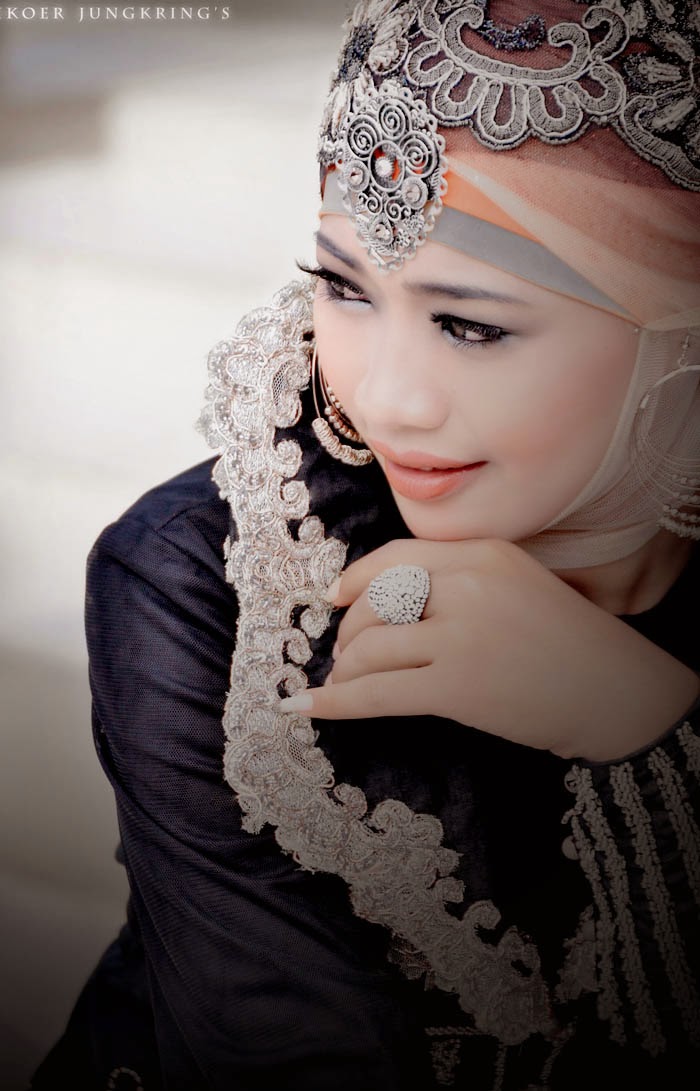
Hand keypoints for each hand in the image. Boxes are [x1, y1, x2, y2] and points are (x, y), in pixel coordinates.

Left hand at [279, 538, 698, 761]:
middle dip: (349, 634)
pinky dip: (335, 702)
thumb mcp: (515, 584)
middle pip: (375, 603)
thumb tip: (378, 601)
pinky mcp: (457, 686)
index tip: (334, 599)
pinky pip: (376, 693)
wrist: (616, 691)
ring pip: (369, 648)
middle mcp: (468, 585)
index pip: (395, 558)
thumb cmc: (565, 642)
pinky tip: (308, 707)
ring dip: (346, 670)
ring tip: (345, 683)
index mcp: (482, 552)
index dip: (354, 580)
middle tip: (347, 656)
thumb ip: (458, 581)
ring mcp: (461, 635)